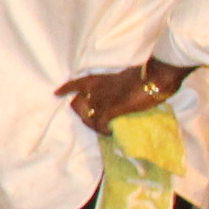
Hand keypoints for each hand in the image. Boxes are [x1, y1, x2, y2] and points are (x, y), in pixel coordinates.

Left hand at [59, 63, 182, 132]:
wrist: (151, 78)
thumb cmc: (141, 75)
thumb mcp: (120, 78)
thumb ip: (113, 86)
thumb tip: (116, 95)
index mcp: (95, 79)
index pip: (74, 84)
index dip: (65, 89)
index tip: (56, 93)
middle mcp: (92, 90)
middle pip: (77, 106)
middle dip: (81, 114)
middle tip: (91, 120)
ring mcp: (99, 101)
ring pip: (87, 119)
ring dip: (94, 125)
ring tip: (102, 129)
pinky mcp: (108, 111)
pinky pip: (100, 126)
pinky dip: (104, 131)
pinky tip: (110, 133)